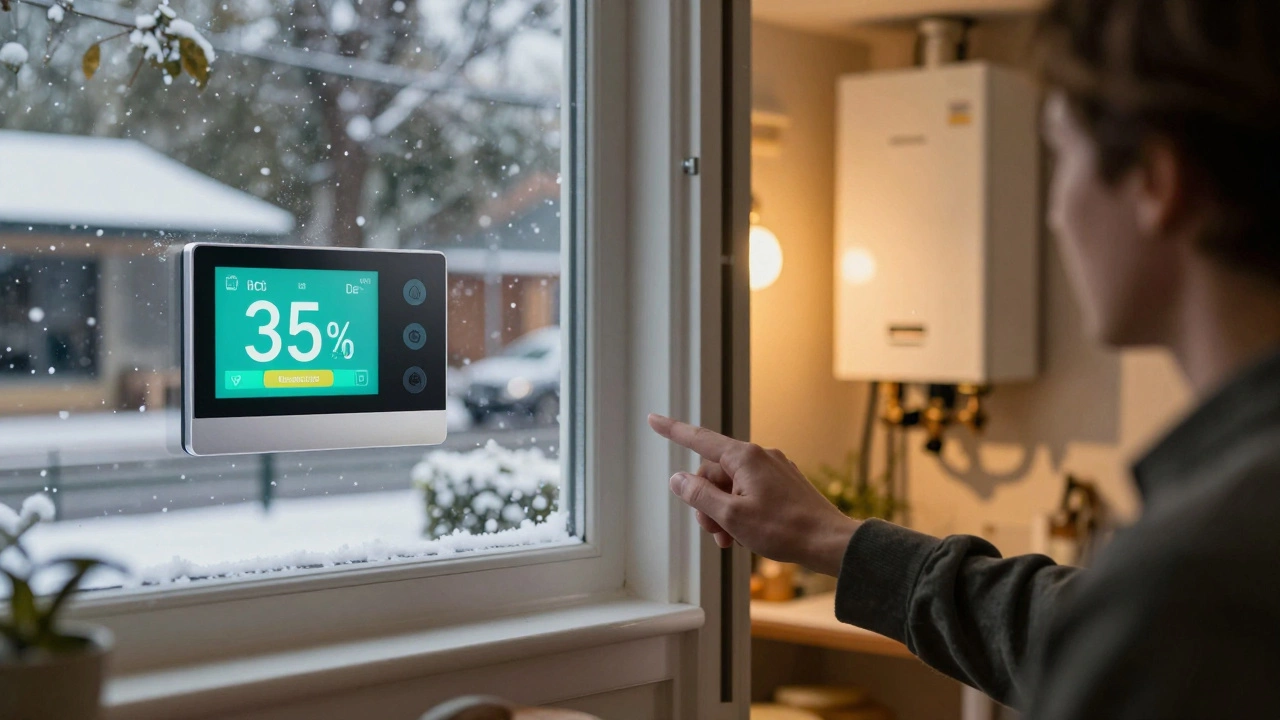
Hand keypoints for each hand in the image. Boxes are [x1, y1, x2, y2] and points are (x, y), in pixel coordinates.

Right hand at [648, 414, 861, 576]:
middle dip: (707, 502)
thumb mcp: (732, 516)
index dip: (673, 431)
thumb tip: (678, 479)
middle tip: (714, 532)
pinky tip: (746, 535)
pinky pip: (750, 491)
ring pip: (732, 485)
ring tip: (731, 539)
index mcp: (745, 457)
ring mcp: (774, 469)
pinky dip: (741, 511)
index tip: (653, 420)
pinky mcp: (783, 484)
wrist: (829, 542)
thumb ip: (700, 495)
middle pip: (714, 472)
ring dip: (724, 512)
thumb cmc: (784, 529)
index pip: (699, 439)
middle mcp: (760, 456)